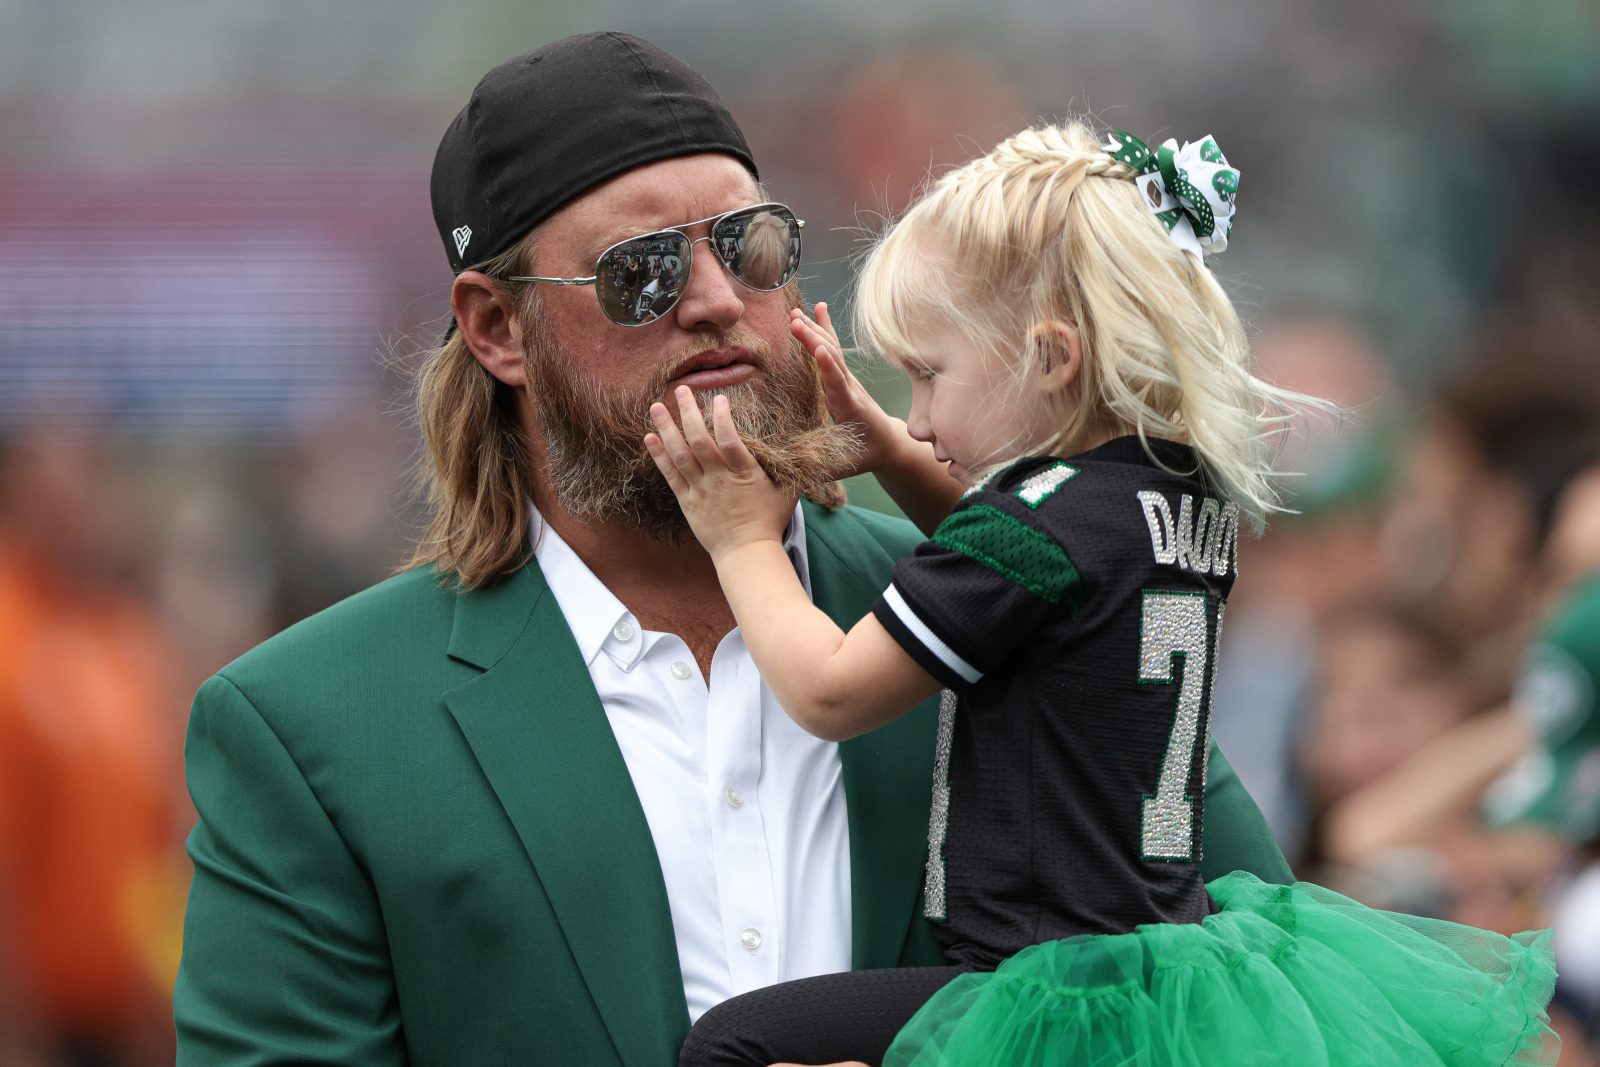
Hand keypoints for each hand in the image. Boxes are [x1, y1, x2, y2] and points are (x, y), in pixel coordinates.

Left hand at [645, 386, 797, 560]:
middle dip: (688, 413)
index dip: (722, 418)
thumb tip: (814, 448)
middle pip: (699, 441)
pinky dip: (659, 455)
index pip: (730, 440)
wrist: (746, 553)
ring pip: (680, 454)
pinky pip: (670, 475)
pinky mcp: (687, 501)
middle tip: (682, 389)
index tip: (719, 399)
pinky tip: (650, 437)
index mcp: (744, 473)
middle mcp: (719, 479)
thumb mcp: (787, 491)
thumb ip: (793, 467)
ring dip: (666, 428)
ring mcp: (701, 490)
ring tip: (656, 406)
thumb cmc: (770, 521)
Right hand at [791, 302, 910, 478]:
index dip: (829, 370)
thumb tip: (791, 479)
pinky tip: (818, 308)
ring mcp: (848, 380)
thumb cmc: (864, 455)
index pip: (839, 388)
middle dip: (814, 340)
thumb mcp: (844, 467)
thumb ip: (820, 470)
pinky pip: (834, 348)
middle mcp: (850, 390)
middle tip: (795, 322)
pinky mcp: (845, 375)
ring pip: (831, 351)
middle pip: (832, 361)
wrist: (889, 443)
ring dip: (814, 331)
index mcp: (850, 411)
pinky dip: (825, 327)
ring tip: (796, 315)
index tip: (819, 351)